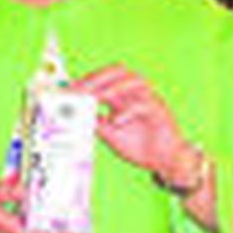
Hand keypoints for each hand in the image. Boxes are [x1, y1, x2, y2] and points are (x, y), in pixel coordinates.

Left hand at [73, 65, 192, 180]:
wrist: (164, 161)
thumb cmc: (138, 145)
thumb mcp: (109, 134)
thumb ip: (94, 123)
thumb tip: (72, 117)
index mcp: (121, 97)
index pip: (102, 79)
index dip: (85, 81)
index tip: (68, 89)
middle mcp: (135, 94)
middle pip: (118, 72)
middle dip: (96, 77)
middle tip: (80, 89)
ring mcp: (149, 100)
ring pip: (135, 81)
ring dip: (113, 87)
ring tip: (97, 97)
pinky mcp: (160, 112)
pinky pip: (145, 105)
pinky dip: (127, 111)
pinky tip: (115, 121)